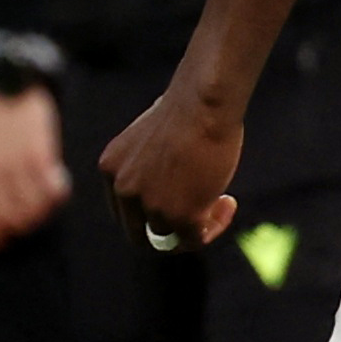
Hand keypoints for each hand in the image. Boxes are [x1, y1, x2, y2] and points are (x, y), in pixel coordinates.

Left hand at [0, 80, 69, 248]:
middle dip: (17, 229)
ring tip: (45, 204)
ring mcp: (13, 162)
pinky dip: (55, 195)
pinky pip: (48, 189)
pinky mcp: (37, 152)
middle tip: (27, 226)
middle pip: (5, 217)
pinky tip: (58, 186)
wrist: (4, 74)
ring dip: (40, 213)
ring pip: (29, 208)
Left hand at [95, 80, 246, 249]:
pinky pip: (197, 238)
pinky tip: (229, 202)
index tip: (179, 200)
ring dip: (196, 226)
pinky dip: (215, 226)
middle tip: (197, 219)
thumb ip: (151, 165)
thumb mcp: (154, 138)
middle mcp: (124, 190)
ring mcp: (150, 206)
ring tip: (220, 200)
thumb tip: (171, 184)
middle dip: (169, 231)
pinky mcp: (181, 216)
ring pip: (171, 238)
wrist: (206, 102)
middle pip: (140, 234)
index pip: (124, 210)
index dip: (152, 213)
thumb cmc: (190, 107)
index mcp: (111, 168)